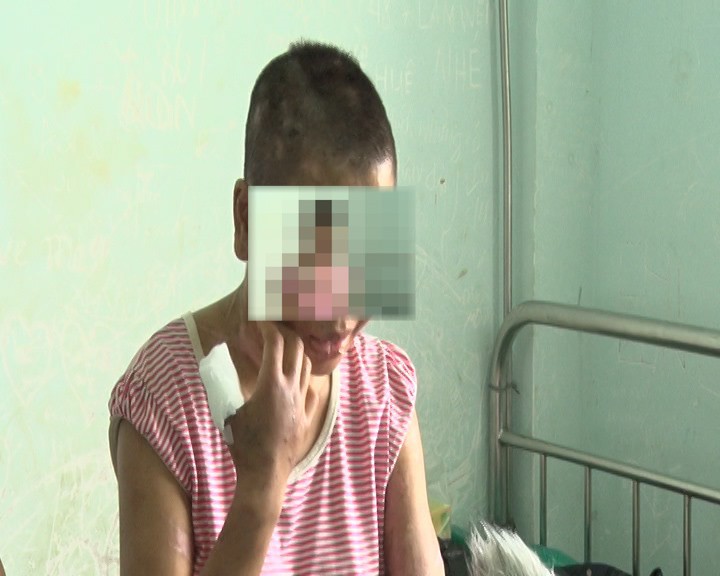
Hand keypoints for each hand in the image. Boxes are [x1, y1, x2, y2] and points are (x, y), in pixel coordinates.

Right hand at [226, 322, 317, 487]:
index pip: (275, 343)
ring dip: (297, 354)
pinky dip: (303, 379)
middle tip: (275, 332)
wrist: (265, 474)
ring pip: (307, 366)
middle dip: (287, 334)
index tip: (261, 322)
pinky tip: (294, 382)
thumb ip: (222, 384)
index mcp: (271, 384)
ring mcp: (302, 402)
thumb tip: (213, 363)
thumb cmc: (242, 444)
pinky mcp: (307, 416)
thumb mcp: (226, 411)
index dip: (268, 328)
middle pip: (297, 348)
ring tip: (284, 353)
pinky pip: (311, 390)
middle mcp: (291, 388)